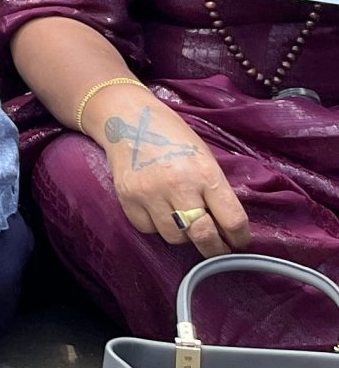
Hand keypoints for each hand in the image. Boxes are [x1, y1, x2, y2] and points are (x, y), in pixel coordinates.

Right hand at [96, 92, 250, 257]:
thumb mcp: (205, 158)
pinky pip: (148, 228)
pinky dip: (156, 226)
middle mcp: (178, 185)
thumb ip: (215, 191)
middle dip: (214, 248)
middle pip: (203, 235)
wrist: (128, 118)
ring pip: (174, 237)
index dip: (240, 237)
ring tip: (183, 222)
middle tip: (217, 249)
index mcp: (205, 173)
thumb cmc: (174, 137)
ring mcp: (149, 193)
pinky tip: (158, 212)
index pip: (232, 220)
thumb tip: (225, 226)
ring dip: (183, 235)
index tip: (238, 241)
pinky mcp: (127, 198)